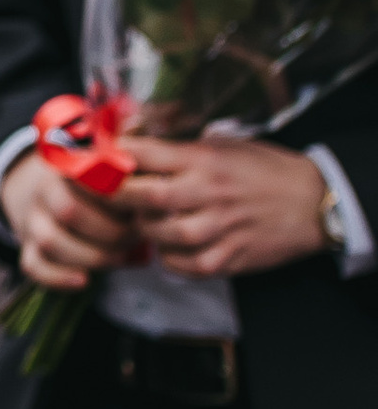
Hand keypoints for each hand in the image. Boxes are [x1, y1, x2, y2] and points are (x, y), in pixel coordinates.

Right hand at [0, 147, 140, 292]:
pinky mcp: (28, 248)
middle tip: (135, 239)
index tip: (142, 210)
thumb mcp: (117, 175)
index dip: (118, 200)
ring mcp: (33, 221)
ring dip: (90, 257)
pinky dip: (58, 277)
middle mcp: (45, 192)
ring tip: (120, 258)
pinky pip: (33, 265)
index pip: (88, 181)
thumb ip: (134, 184)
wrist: (57, 192)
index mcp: (69, 168)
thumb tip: (158, 212)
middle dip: (110, 233)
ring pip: (49, 241)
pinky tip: (84, 281)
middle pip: (69, 212)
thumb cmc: (102, 188)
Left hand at [117, 132, 328, 278]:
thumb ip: (182, 147)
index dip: (115, 155)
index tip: (98, 157)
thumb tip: (132, 144)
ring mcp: (220, 229)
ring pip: (161, 234)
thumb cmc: (264, 168)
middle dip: (117, 195)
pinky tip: (168, 245)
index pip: (146, 153)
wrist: (311, 202)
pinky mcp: (229, 259)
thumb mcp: (224, 144)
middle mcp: (210, 193)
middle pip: (146, 195)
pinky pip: (183, 265)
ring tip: (143, 219)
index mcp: (205, 159)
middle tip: (108, 194)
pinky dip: (167, 257)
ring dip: (144, 227)